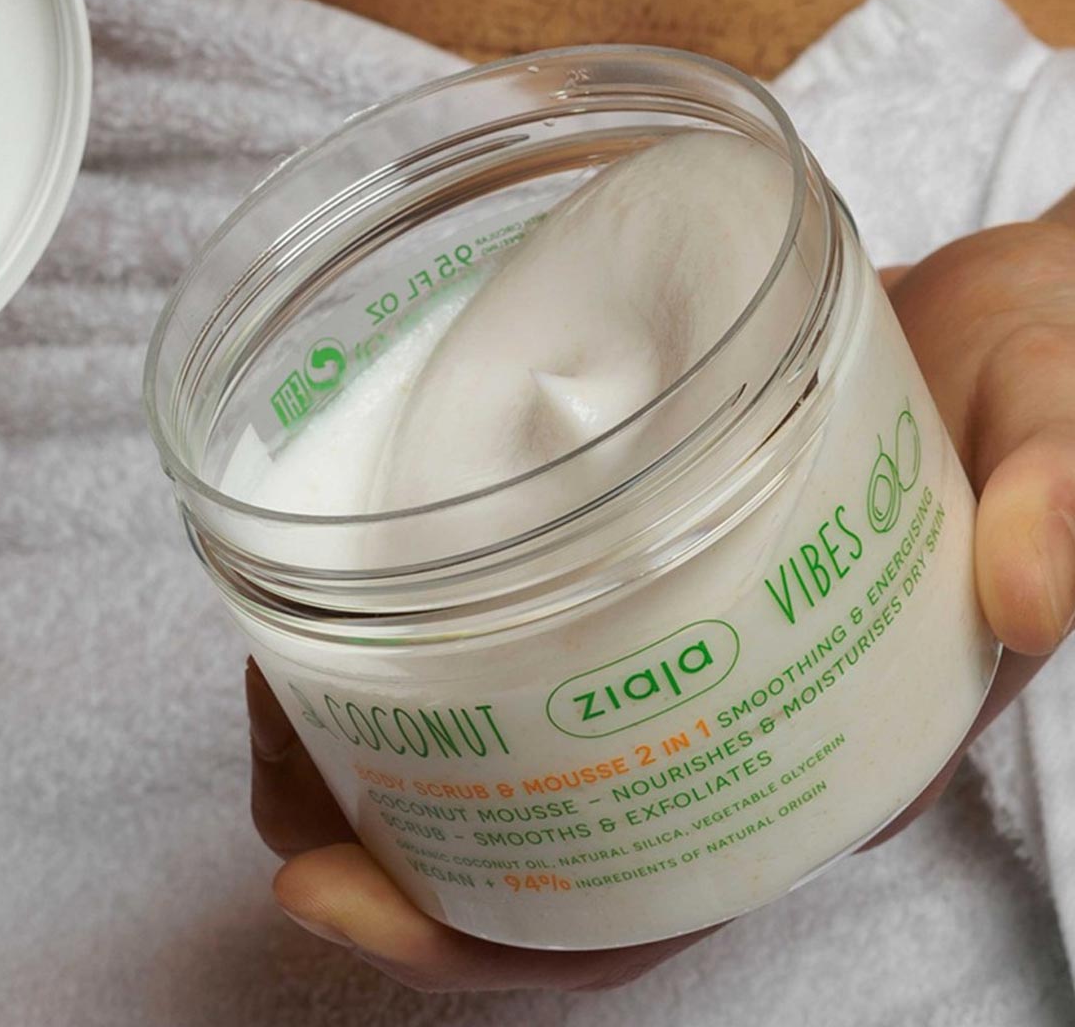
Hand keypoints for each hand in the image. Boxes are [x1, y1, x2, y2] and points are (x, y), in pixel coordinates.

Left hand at [246, 190, 1074, 990]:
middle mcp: (729, 717)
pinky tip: (332, 583)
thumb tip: (1028, 589)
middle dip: (373, 832)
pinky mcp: (630, 552)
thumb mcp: (1063, 418)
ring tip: (262, 664)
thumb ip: (1064, 495)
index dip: (486, 939)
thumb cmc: (1036, 379)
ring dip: (359, 733)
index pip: (644, 899)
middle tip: (261, 738)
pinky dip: (397, 631)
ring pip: (497, 747)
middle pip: (531, 849)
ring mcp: (670, 640)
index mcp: (823, 746)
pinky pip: (500, 628)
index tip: (329, 891)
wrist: (990, 316)